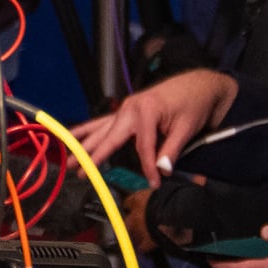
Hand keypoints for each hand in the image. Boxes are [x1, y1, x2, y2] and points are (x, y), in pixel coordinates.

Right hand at [76, 68, 234, 174]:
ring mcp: (126, 108)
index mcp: (146, 110)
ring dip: (84, 144)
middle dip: (93, 156)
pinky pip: (104, 122)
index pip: (143, 146)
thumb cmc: (194, 103)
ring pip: (101, 129)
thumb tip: (161, 171)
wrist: (198, 85)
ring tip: (69, 159)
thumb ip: (172, 150)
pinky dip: (88, 130)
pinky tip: (73, 135)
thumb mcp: (187, 128)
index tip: (154, 182)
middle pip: (110, 137)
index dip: (148, 167)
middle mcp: (131, 108)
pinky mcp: (126, 110)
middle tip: (78, 172)